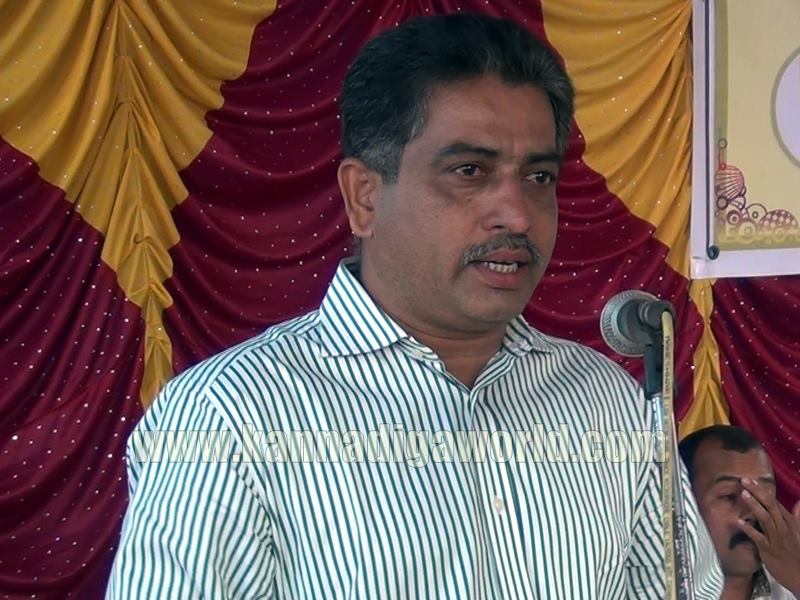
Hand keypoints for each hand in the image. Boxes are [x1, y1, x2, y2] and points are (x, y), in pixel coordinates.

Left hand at [738, 479, 799, 595]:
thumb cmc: (797, 553)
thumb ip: (798, 516)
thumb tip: (799, 502)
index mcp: (790, 523)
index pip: (776, 502)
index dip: (763, 490)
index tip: (752, 480)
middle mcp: (784, 528)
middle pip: (771, 506)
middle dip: (758, 492)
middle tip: (744, 480)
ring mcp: (776, 539)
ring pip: (765, 519)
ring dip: (754, 506)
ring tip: (743, 494)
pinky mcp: (769, 550)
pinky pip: (758, 538)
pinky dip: (749, 529)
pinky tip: (739, 521)